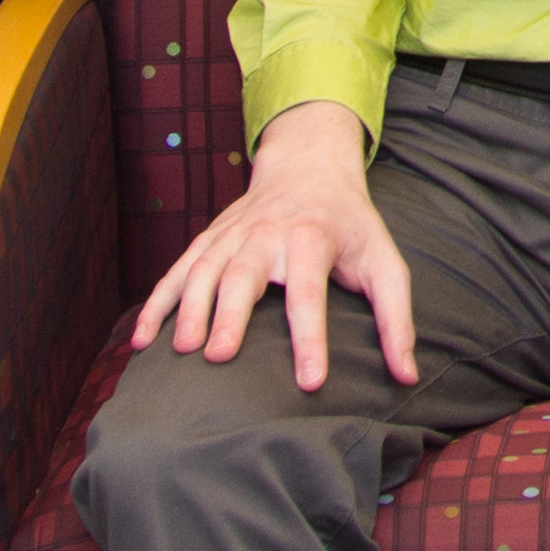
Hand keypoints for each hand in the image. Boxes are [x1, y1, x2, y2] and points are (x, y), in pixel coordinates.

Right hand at [128, 100, 415, 392]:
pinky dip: (156, 304)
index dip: (311, 339)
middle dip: (230, 314)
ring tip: (182, 352)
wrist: (309, 167)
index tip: (311, 382)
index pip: (311, 294)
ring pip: (203, 270)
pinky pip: (176, 271)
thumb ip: (396, 318)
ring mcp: (232, 235)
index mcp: (313, 239)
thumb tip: (408, 375)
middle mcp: (268, 233)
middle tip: (219, 357)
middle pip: (244, 275)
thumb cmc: (350, 226)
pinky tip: (141, 341)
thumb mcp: (384, 262)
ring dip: (189, 309)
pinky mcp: (208, 240)